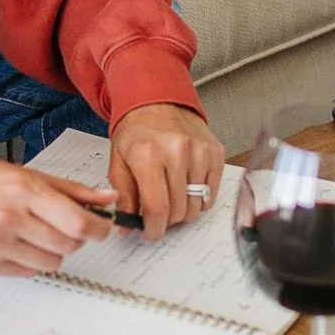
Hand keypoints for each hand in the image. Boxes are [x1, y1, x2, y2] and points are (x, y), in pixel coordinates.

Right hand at [0, 153, 114, 276]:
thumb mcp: (21, 172)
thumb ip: (69, 189)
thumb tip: (106, 198)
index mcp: (21, 190)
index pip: (77, 222)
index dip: (99, 227)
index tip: (102, 225)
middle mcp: (9, 219)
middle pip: (68, 245)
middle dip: (77, 237)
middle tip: (67, 225)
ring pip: (52, 262)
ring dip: (54, 250)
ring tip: (36, 232)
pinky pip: (29, 272)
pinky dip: (32, 259)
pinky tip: (17, 242)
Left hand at [109, 103, 225, 241]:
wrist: (158, 101)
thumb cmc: (137, 131)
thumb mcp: (118, 161)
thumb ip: (123, 196)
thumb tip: (128, 227)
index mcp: (148, 155)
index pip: (157, 208)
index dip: (153, 229)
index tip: (150, 233)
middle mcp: (177, 152)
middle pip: (178, 210)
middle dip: (166, 222)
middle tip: (157, 217)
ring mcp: (200, 152)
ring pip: (196, 205)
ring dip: (182, 212)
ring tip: (170, 201)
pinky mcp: (215, 153)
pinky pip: (211, 194)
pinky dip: (199, 199)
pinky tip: (185, 189)